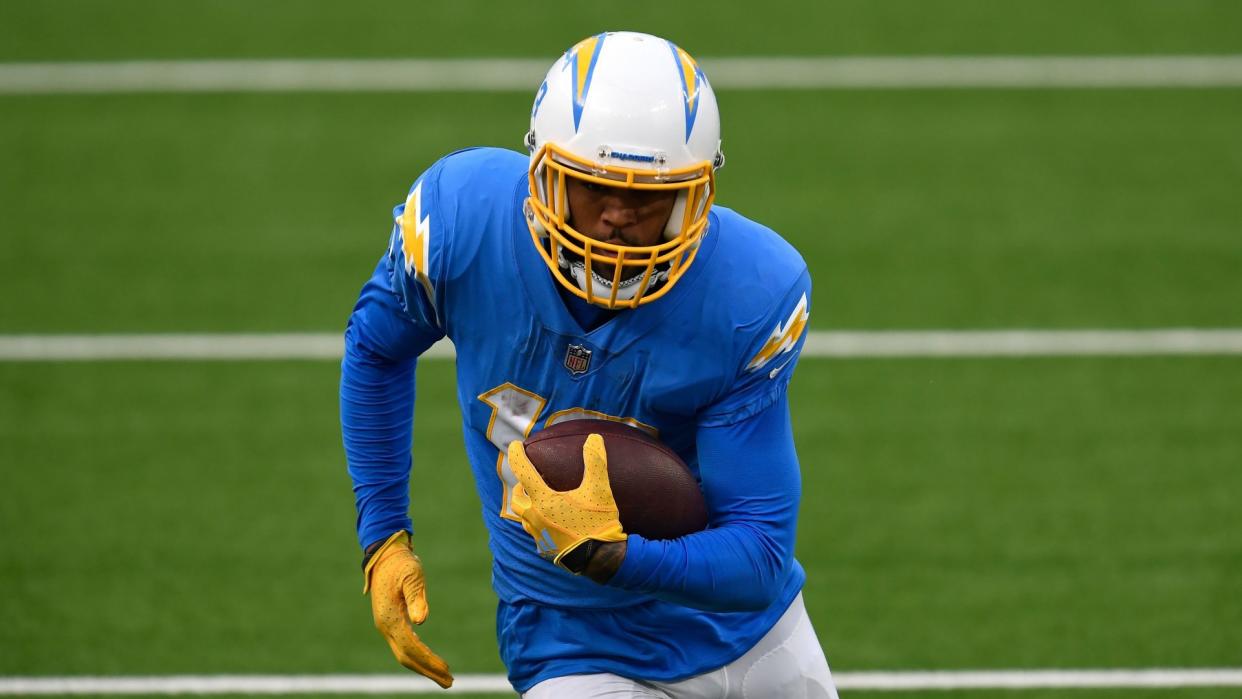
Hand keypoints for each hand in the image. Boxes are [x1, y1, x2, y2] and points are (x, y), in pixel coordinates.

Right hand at [362, 531, 452, 687]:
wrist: (385, 555)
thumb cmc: (401, 564)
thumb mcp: (412, 576)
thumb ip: (416, 598)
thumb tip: (421, 621)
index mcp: (390, 618)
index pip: (412, 648)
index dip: (429, 661)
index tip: (448, 670)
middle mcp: (385, 626)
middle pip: (406, 657)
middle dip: (427, 671)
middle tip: (449, 682)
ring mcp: (386, 625)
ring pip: (404, 653)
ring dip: (423, 666)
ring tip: (443, 676)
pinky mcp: (389, 622)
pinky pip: (403, 645)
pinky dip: (417, 656)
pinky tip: (428, 659)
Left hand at [507, 433, 626, 571]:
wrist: (600, 559)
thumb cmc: (598, 522)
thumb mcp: (599, 489)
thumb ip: (595, 461)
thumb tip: (594, 437)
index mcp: (544, 500)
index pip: (523, 472)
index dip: (517, 455)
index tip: (515, 445)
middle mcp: (535, 517)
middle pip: (517, 499)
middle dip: (520, 487)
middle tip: (527, 480)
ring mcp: (539, 536)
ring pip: (524, 518)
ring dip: (528, 506)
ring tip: (538, 501)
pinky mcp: (545, 549)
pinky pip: (536, 534)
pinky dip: (539, 524)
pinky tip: (551, 523)